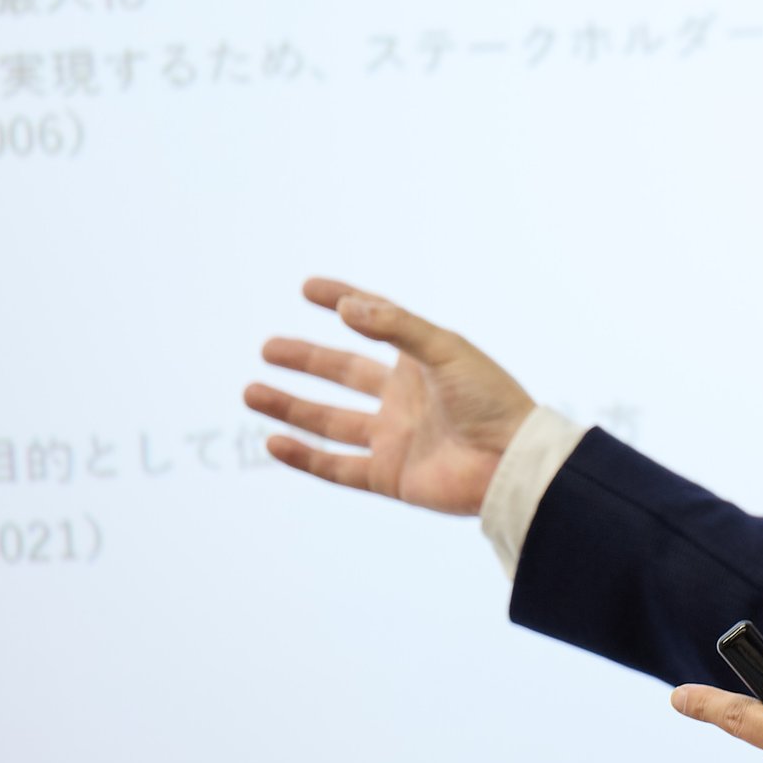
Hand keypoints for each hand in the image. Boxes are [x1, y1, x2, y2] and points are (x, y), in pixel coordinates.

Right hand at [245, 277, 535, 515]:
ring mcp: (394, 438)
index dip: (344, 303)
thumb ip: (397, 328)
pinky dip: (304, 457)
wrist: (512, 462)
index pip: (376, 325)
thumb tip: (348, 305)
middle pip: (344, 374)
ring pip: (330, 421)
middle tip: (268, 347)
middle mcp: (404, 399)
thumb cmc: (492, 400)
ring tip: (251, 390)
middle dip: (306, 360)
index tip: (308, 288)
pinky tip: (273, 441)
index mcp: (422, 363)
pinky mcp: (388, 475)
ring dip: (290, 407)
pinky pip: (336, 466)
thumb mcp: (446, 351)